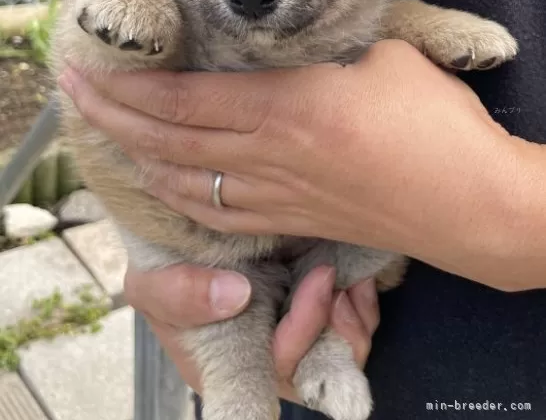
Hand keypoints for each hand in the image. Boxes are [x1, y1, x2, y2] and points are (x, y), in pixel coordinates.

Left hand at [59, 39, 544, 289]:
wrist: (471, 204)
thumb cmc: (437, 125)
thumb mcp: (383, 57)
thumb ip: (325, 48)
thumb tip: (291, 35)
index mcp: (290, 107)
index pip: (185, 100)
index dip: (129, 88)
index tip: (90, 69)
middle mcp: (271, 156)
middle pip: (169, 141)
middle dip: (111, 117)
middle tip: (74, 92)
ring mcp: (278, 196)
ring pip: (184, 181)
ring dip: (136, 158)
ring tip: (106, 134)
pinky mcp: (293, 221)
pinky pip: (217, 214)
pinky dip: (178, 198)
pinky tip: (163, 185)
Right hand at [125, 264, 378, 402]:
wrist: (186, 237)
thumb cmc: (162, 270)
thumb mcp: (152, 284)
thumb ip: (180, 294)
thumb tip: (236, 294)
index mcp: (231, 363)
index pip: (278, 369)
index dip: (302, 339)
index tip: (314, 293)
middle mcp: (269, 355)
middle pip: (321, 363)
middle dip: (334, 324)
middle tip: (326, 275)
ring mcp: (295, 329)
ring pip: (345, 345)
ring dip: (353, 312)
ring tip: (343, 276)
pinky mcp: (316, 305)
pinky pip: (357, 318)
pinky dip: (362, 298)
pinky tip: (353, 276)